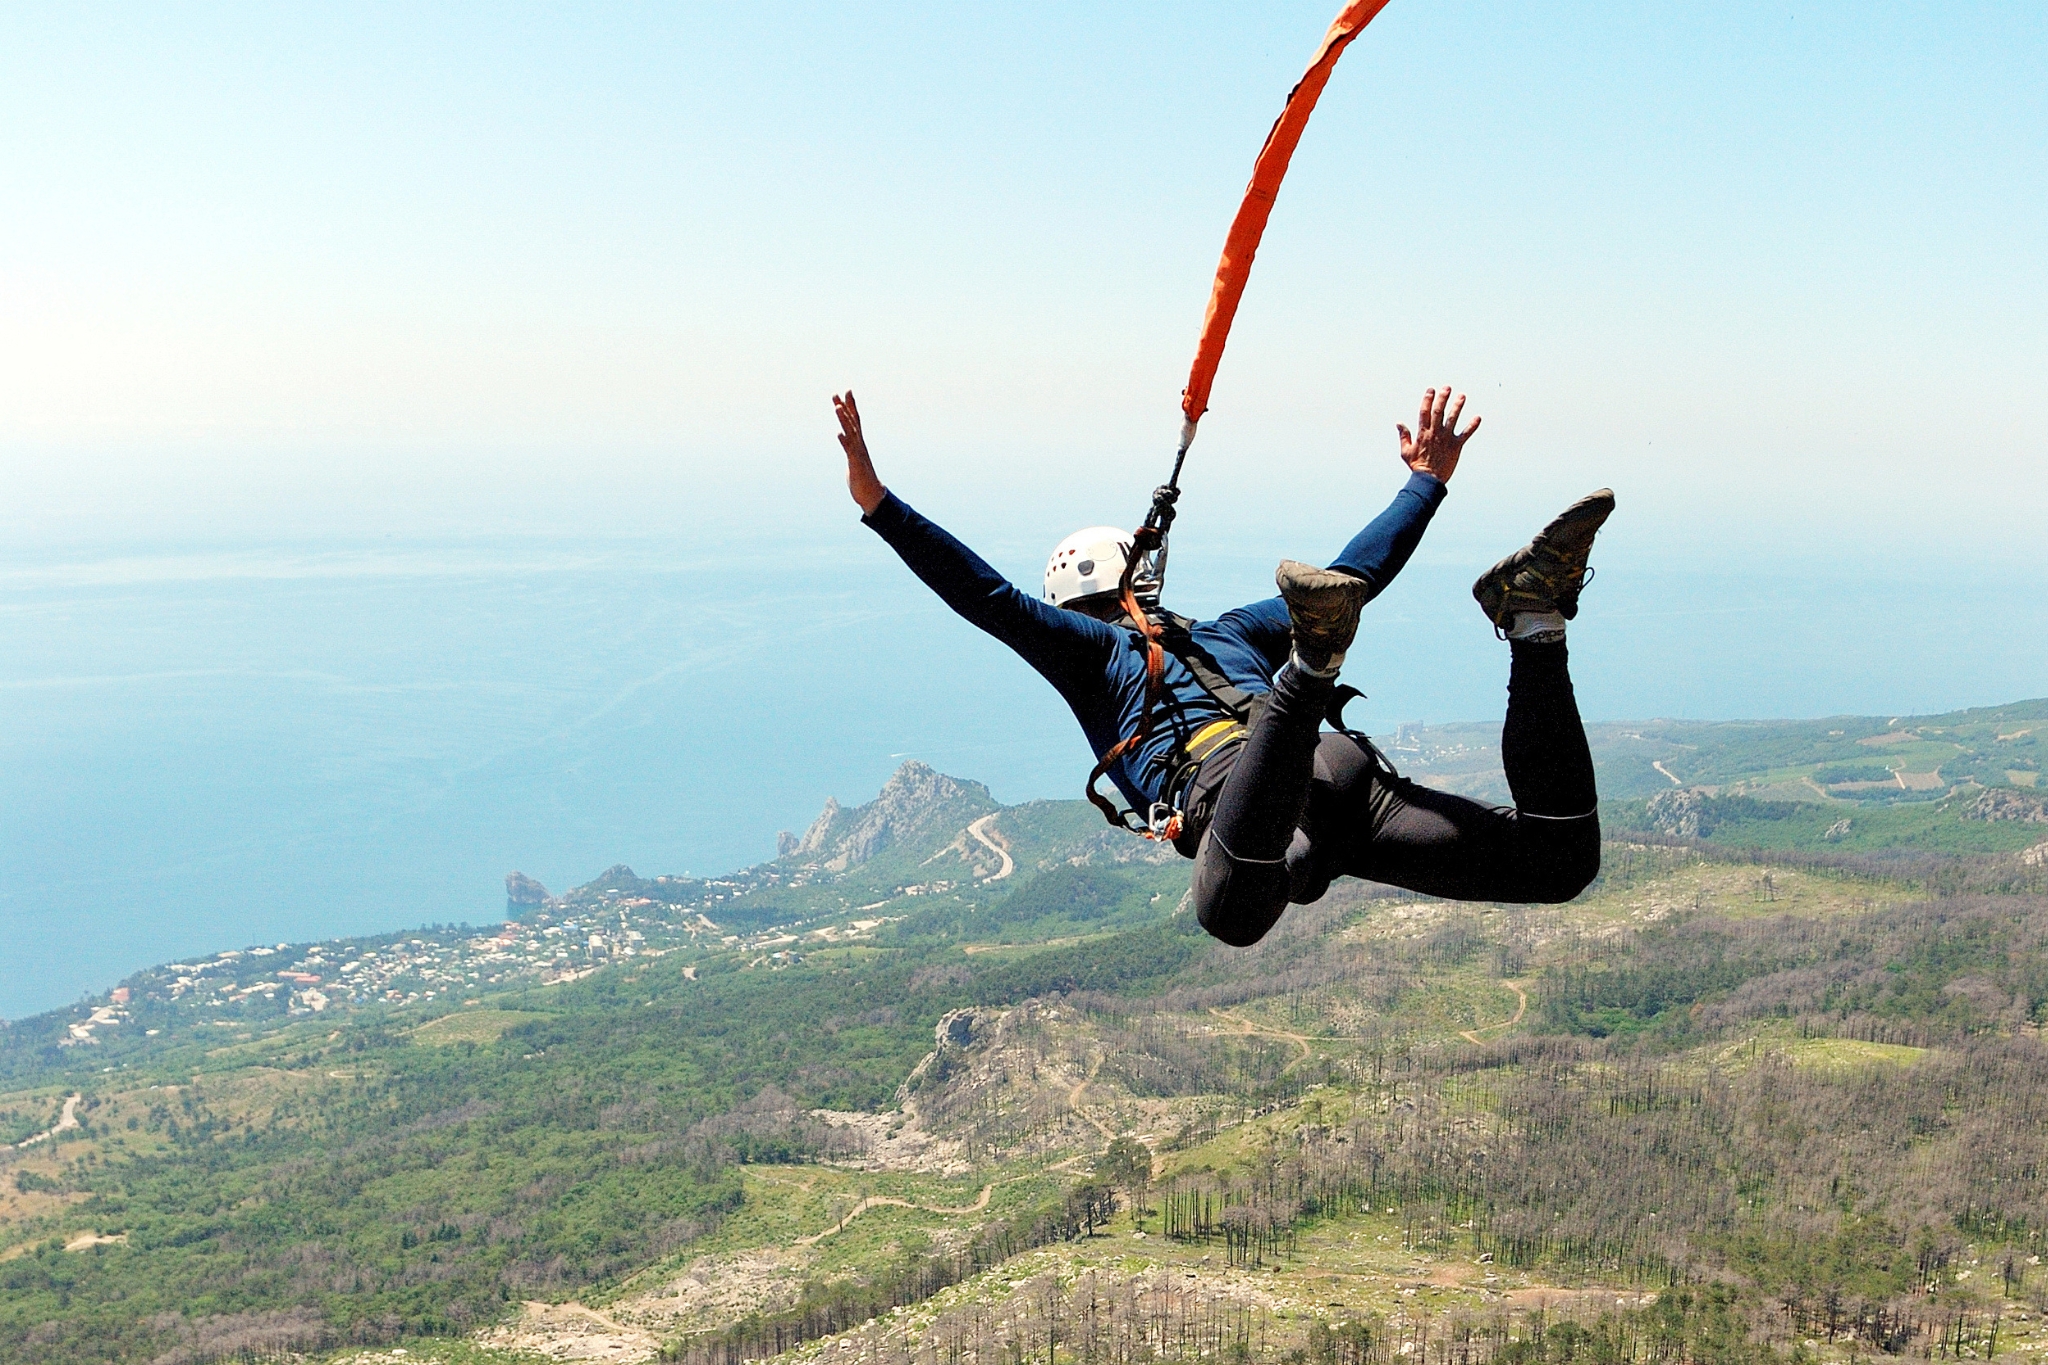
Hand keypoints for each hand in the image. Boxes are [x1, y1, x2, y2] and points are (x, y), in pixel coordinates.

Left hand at [834, 390, 886, 514]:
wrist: (872, 495)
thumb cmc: (862, 479)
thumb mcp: (854, 460)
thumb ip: (851, 450)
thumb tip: (847, 441)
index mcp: (859, 443)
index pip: (855, 420)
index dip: (850, 406)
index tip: (846, 392)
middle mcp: (859, 445)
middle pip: (852, 423)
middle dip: (846, 407)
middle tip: (838, 394)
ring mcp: (858, 454)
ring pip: (850, 433)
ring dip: (844, 420)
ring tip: (837, 408)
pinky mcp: (856, 464)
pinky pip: (849, 451)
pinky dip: (844, 442)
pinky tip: (838, 433)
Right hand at [1396, 385, 1480, 483]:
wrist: (1429, 480)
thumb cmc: (1417, 466)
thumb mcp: (1406, 451)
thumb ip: (1404, 436)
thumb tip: (1399, 423)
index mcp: (1423, 433)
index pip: (1424, 413)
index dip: (1427, 400)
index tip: (1431, 390)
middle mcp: (1435, 433)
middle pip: (1439, 412)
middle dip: (1443, 399)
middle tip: (1447, 388)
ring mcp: (1446, 439)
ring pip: (1452, 419)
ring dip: (1457, 407)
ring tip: (1462, 396)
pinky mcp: (1456, 446)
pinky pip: (1465, 434)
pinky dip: (1472, 426)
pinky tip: (1478, 417)